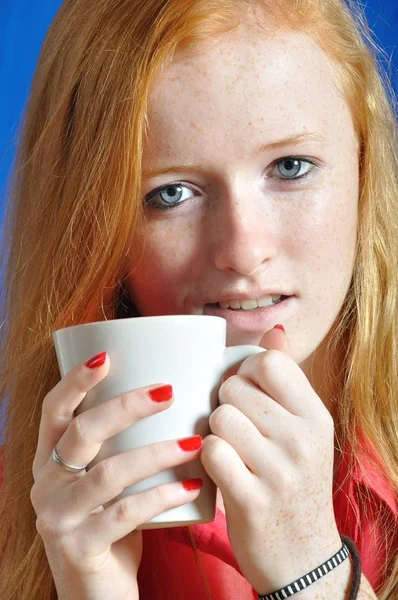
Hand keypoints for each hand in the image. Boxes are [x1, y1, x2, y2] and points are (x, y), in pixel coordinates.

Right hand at [31, 354, 202, 599]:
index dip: (75, 381)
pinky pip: (125, 515)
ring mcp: (58, 517)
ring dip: (156, 453)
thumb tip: (174, 395)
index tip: (107, 356)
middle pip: (83, 432)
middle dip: (126, 407)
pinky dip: (162, 496)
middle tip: (168, 391)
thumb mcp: (106, 479)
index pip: (53, 410)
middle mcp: (46, 483)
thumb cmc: (110, 523)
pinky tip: (194, 487)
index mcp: (50, 459)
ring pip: (108, 474)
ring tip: (195, 443)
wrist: (98, 594)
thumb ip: (121, 445)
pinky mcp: (79, 548)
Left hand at [200, 327, 342, 594]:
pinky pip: (211, 452)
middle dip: (223, 402)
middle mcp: (302, 439)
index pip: (268, 362)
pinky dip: (206, 458)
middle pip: (234, 388)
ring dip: (213, 431)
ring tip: (227, 447)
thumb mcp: (305, 431)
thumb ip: (287, 380)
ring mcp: (279, 471)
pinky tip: (217, 468)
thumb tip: (274, 330)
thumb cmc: (295, 483)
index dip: (243, 371)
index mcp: (316, 416)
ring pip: (219, 417)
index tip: (242, 390)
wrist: (304, 558)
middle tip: (233, 426)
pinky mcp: (252, 500)